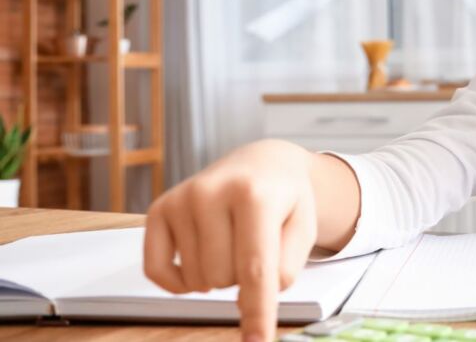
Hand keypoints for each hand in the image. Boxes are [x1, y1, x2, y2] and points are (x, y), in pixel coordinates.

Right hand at [143, 139, 318, 341]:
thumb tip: (254, 298)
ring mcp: (181, 199)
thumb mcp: (304, 227)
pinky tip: (201, 260)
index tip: (256, 341)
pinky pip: (158, 271)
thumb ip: (286, 265)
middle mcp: (212, 192)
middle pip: (225, 279)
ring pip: (197, 280)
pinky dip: (181, 281)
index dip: (257, 312)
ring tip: (233, 240)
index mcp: (256, 195)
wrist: (261, 165)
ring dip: (219, 275)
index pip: (255, 268)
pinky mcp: (159, 209)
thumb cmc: (284, 199)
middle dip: (244, 276)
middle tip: (254, 243)